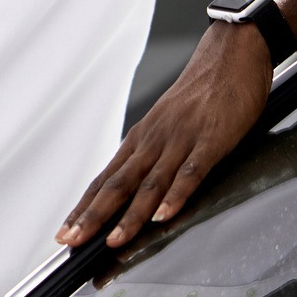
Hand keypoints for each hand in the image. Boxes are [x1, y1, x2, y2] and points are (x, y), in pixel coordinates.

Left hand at [57, 0, 296, 248]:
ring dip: (131, 215)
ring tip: (114, 240)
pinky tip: (164, 214)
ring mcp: (180, 139)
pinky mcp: (211, 139)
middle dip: (93, 217)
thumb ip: (152, 157)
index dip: (84, 208)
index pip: (105, 180)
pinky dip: (176, 194)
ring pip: (149, 183)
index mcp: (141, 139)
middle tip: (72, 243)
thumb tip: (133, 188)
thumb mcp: (168, 126)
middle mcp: (153, 140)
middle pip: (117, 184)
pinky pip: (191, 171)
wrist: (231, 53)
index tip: (64, 234)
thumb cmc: (202, 94)